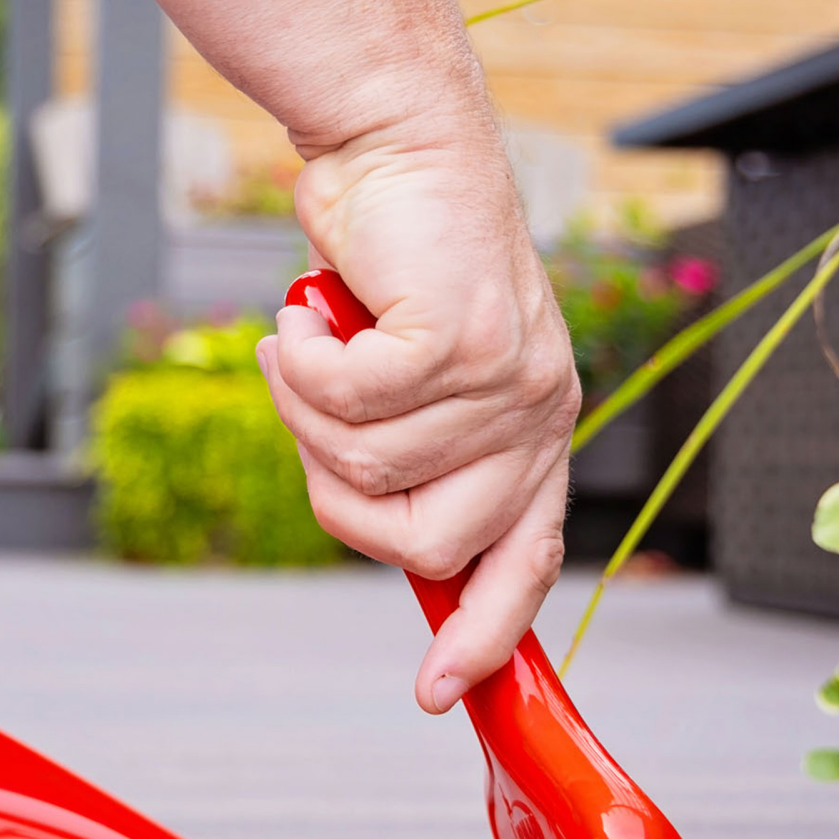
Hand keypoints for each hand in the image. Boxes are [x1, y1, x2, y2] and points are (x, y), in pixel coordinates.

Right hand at [256, 111, 579, 713]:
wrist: (398, 146)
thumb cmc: (390, 265)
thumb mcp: (405, 377)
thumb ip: (406, 454)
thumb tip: (377, 527)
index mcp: (530, 436)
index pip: (525, 562)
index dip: (483, 637)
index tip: (438, 693)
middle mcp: (537, 416)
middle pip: (429, 546)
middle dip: (340, 497)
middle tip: (310, 418)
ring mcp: (509, 382)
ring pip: (371, 471)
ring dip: (306, 411)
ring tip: (308, 345)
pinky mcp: (464, 340)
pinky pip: (349, 406)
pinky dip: (302, 366)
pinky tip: (307, 318)